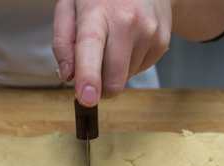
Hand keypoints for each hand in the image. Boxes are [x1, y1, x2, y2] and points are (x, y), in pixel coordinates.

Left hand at [52, 0, 171, 106]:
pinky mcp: (161, 42)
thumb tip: (68, 75)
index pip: (91, 46)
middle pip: (113, 78)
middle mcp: (127, 20)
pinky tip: (128, 43)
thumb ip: (62, 42)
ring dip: (114, 71)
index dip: (89, 76)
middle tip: (92, 71)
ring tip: (113, 43)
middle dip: (99, 86)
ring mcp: (148, 32)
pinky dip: (128, 65)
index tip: (87, 98)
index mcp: (98, 10)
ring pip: (124, 79)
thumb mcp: (69, 7)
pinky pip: (138, 71)